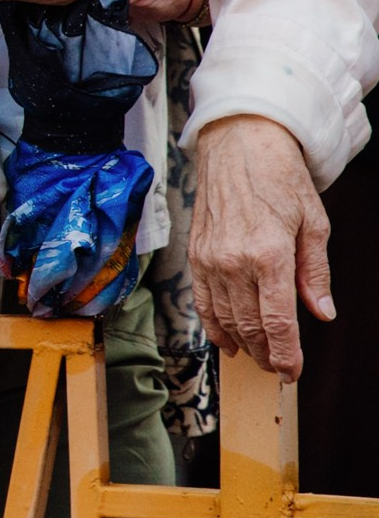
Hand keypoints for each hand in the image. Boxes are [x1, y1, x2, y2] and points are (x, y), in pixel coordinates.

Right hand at [190, 114, 333, 379]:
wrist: (238, 145)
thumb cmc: (279, 178)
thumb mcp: (313, 223)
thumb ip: (315, 273)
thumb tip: (322, 312)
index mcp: (269, 254)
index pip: (277, 321)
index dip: (287, 353)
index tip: (294, 371)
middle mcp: (234, 261)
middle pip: (250, 325)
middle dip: (267, 353)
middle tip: (280, 368)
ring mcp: (210, 259)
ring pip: (225, 318)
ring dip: (243, 343)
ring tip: (258, 357)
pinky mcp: (195, 255)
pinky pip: (202, 301)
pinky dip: (213, 325)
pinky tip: (226, 339)